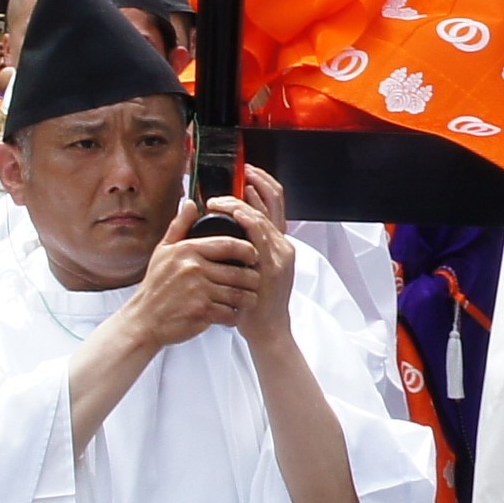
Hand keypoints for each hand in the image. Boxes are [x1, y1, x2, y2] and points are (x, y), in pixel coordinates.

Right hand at [121, 199, 262, 350]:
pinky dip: (234, 315)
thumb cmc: (155, 287)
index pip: (229, 244)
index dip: (248, 250)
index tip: (253, 255)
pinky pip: (230, 312)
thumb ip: (179, 226)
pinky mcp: (201, 312)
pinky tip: (231, 313)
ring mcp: (198, 291)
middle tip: (254, 282)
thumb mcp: (163, 251)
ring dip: (247, 298)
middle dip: (252, 278)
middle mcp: (193, 268)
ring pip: (238, 293)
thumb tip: (190, 203)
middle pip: (239, 272)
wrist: (142, 321)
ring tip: (247, 298)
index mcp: (188, 250)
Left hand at [219, 165, 296, 350]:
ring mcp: (280, 254)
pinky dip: (248, 219)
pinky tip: (234, 212)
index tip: (249, 173)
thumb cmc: (253, 303)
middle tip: (241, 172)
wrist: (267, 330)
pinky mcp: (274, 265)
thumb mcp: (251, 269)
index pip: (275, 204)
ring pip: (263, 216)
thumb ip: (244, 247)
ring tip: (220, 200)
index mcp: (278, 244)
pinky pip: (261, 234)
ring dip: (241, 203)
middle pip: (275, 202)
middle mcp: (283, 245)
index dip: (264, 185)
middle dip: (257, 183)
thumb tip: (227, 225)